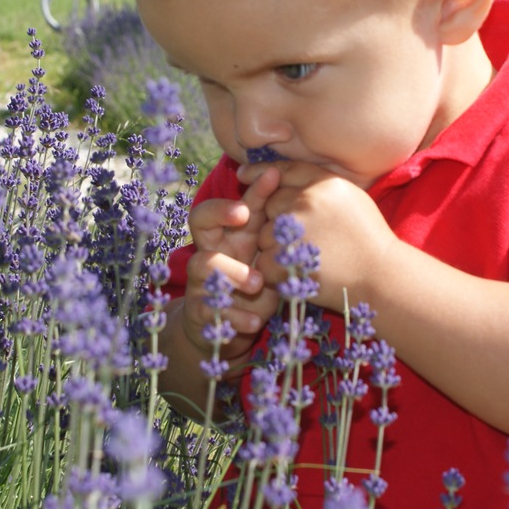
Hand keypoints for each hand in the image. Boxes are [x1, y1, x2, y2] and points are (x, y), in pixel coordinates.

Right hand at [180, 167, 281, 360]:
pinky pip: (212, 310)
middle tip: (245, 214)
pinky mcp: (200, 312)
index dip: (250, 188)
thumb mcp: (268, 259)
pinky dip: (236, 316)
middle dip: (220, 211)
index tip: (270, 178)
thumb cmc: (255, 286)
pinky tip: (255, 321)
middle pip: (200, 218)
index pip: (234, 202)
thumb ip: (278, 232)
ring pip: (203, 263)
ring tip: (257, 282)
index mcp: (232, 236)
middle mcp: (212, 251)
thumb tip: (307, 200)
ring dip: (232, 270)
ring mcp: (202, 280)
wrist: (228, 330)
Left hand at [238, 161, 398, 313]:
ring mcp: (294, 232)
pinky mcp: (285, 262)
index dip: (261, 172)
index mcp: (324, 184)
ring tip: (305, 258)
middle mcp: (306, 202)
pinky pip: (264, 262)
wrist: (382, 279)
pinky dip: (275, 270)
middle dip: (278, 219)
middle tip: (302, 238)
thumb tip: (279, 173)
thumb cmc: (369, 240)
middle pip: (270, 204)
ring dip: (276, 247)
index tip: (244, 174)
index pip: (284, 171)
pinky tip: (298, 273)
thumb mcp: (351, 199)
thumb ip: (319, 185)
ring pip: (264, 235)